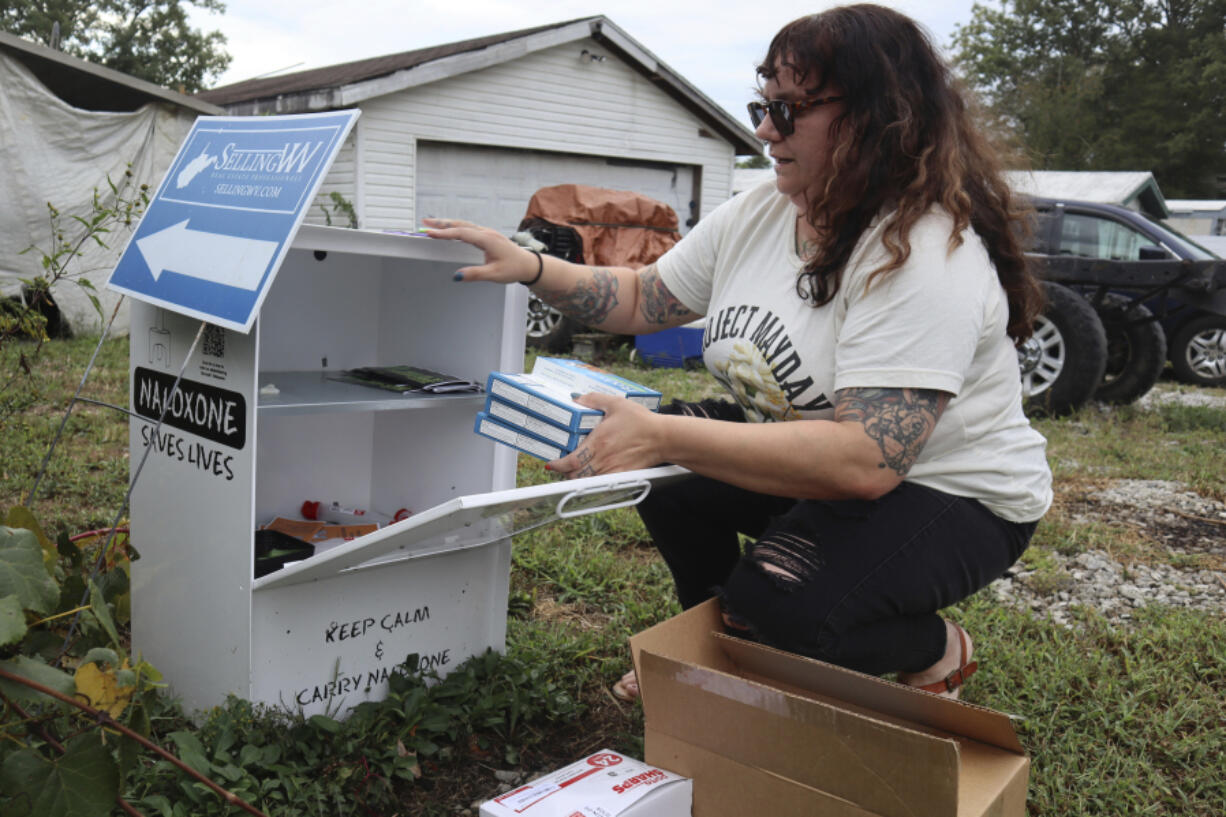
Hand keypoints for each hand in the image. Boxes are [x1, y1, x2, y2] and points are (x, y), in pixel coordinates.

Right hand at [421, 217, 536, 283]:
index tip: (430, 233)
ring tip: (432, 223)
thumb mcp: (494, 275)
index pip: (462, 234)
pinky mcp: (488, 236)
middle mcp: (486, 233)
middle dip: (441, 223)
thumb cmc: (514, 269)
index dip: (444, 233)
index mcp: (487, 240)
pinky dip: (456, 227)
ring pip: (464, 224)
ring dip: (448, 223)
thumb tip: (457, 276)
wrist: (528, 264)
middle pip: (460, 225)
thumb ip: (475, 275)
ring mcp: (487, 233)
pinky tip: (450, 229)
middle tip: (424, 223)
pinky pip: (469, 228)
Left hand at [548, 393, 663, 477]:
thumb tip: (578, 398)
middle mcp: (603, 458)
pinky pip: (602, 484)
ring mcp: (612, 469)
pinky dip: (593, 482)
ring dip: (578, 478)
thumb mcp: (616, 403)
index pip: (570, 461)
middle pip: (576, 475)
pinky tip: (593, 474)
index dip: (557, 465)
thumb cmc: (641, 421)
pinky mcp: (622, 475)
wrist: (662, 437)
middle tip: (562, 466)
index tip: (551, 463)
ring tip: (576, 470)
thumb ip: (594, 399)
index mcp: (598, 442)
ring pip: (587, 481)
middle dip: (566, 473)